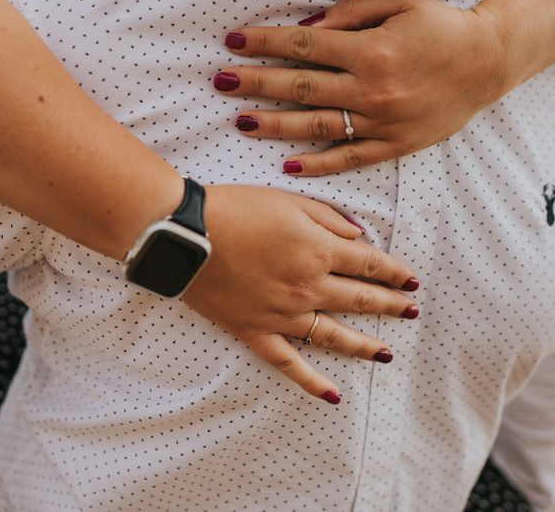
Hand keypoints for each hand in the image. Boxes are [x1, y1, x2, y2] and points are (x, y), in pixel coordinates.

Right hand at [181, 185, 418, 403]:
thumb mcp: (288, 201)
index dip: (394, 271)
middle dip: (391, 305)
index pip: (370, 264)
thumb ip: (328, 219)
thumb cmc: (235, 208)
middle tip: (412, 311)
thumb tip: (359, 236)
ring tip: (388, 352)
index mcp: (318, 251)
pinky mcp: (256, 332)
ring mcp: (283, 315)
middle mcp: (309, 287)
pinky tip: (333, 396)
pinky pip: (289, 363)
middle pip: (360, 300)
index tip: (411, 279)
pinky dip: (311, 382)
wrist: (185, 232)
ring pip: (335, 336)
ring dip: (366, 345)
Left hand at [214, 0, 508, 175]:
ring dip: (273, 124)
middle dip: (255, 82)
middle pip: (299, 86)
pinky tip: (287, 165)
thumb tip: (302, 28)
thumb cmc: (438, 28)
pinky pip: (349, 158)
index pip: (303, 46)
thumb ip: (347, 14)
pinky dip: (317, 164)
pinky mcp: (393, 145)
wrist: (487, 63)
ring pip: (316, 125)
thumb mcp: (396, 4)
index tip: (232, 41)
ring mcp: (381, 121)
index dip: (264, 42)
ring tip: (239, 121)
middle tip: (219, 80)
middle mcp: (371, 87)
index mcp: (369, 49)